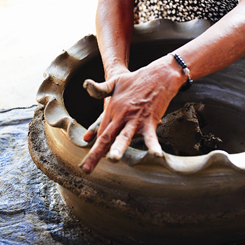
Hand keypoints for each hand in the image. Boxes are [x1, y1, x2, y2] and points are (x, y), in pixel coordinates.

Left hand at [79, 56, 183, 172]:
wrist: (158, 75)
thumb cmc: (136, 79)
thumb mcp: (115, 81)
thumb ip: (100, 88)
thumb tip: (86, 85)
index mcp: (112, 109)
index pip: (101, 130)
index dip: (95, 143)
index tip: (89, 159)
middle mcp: (121, 115)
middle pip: (106, 137)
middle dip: (96, 154)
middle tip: (86, 168)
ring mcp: (135, 119)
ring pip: (124, 136)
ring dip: (118, 148)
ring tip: (113, 159)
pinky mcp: (149, 120)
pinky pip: (151, 136)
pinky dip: (153, 145)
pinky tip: (155, 155)